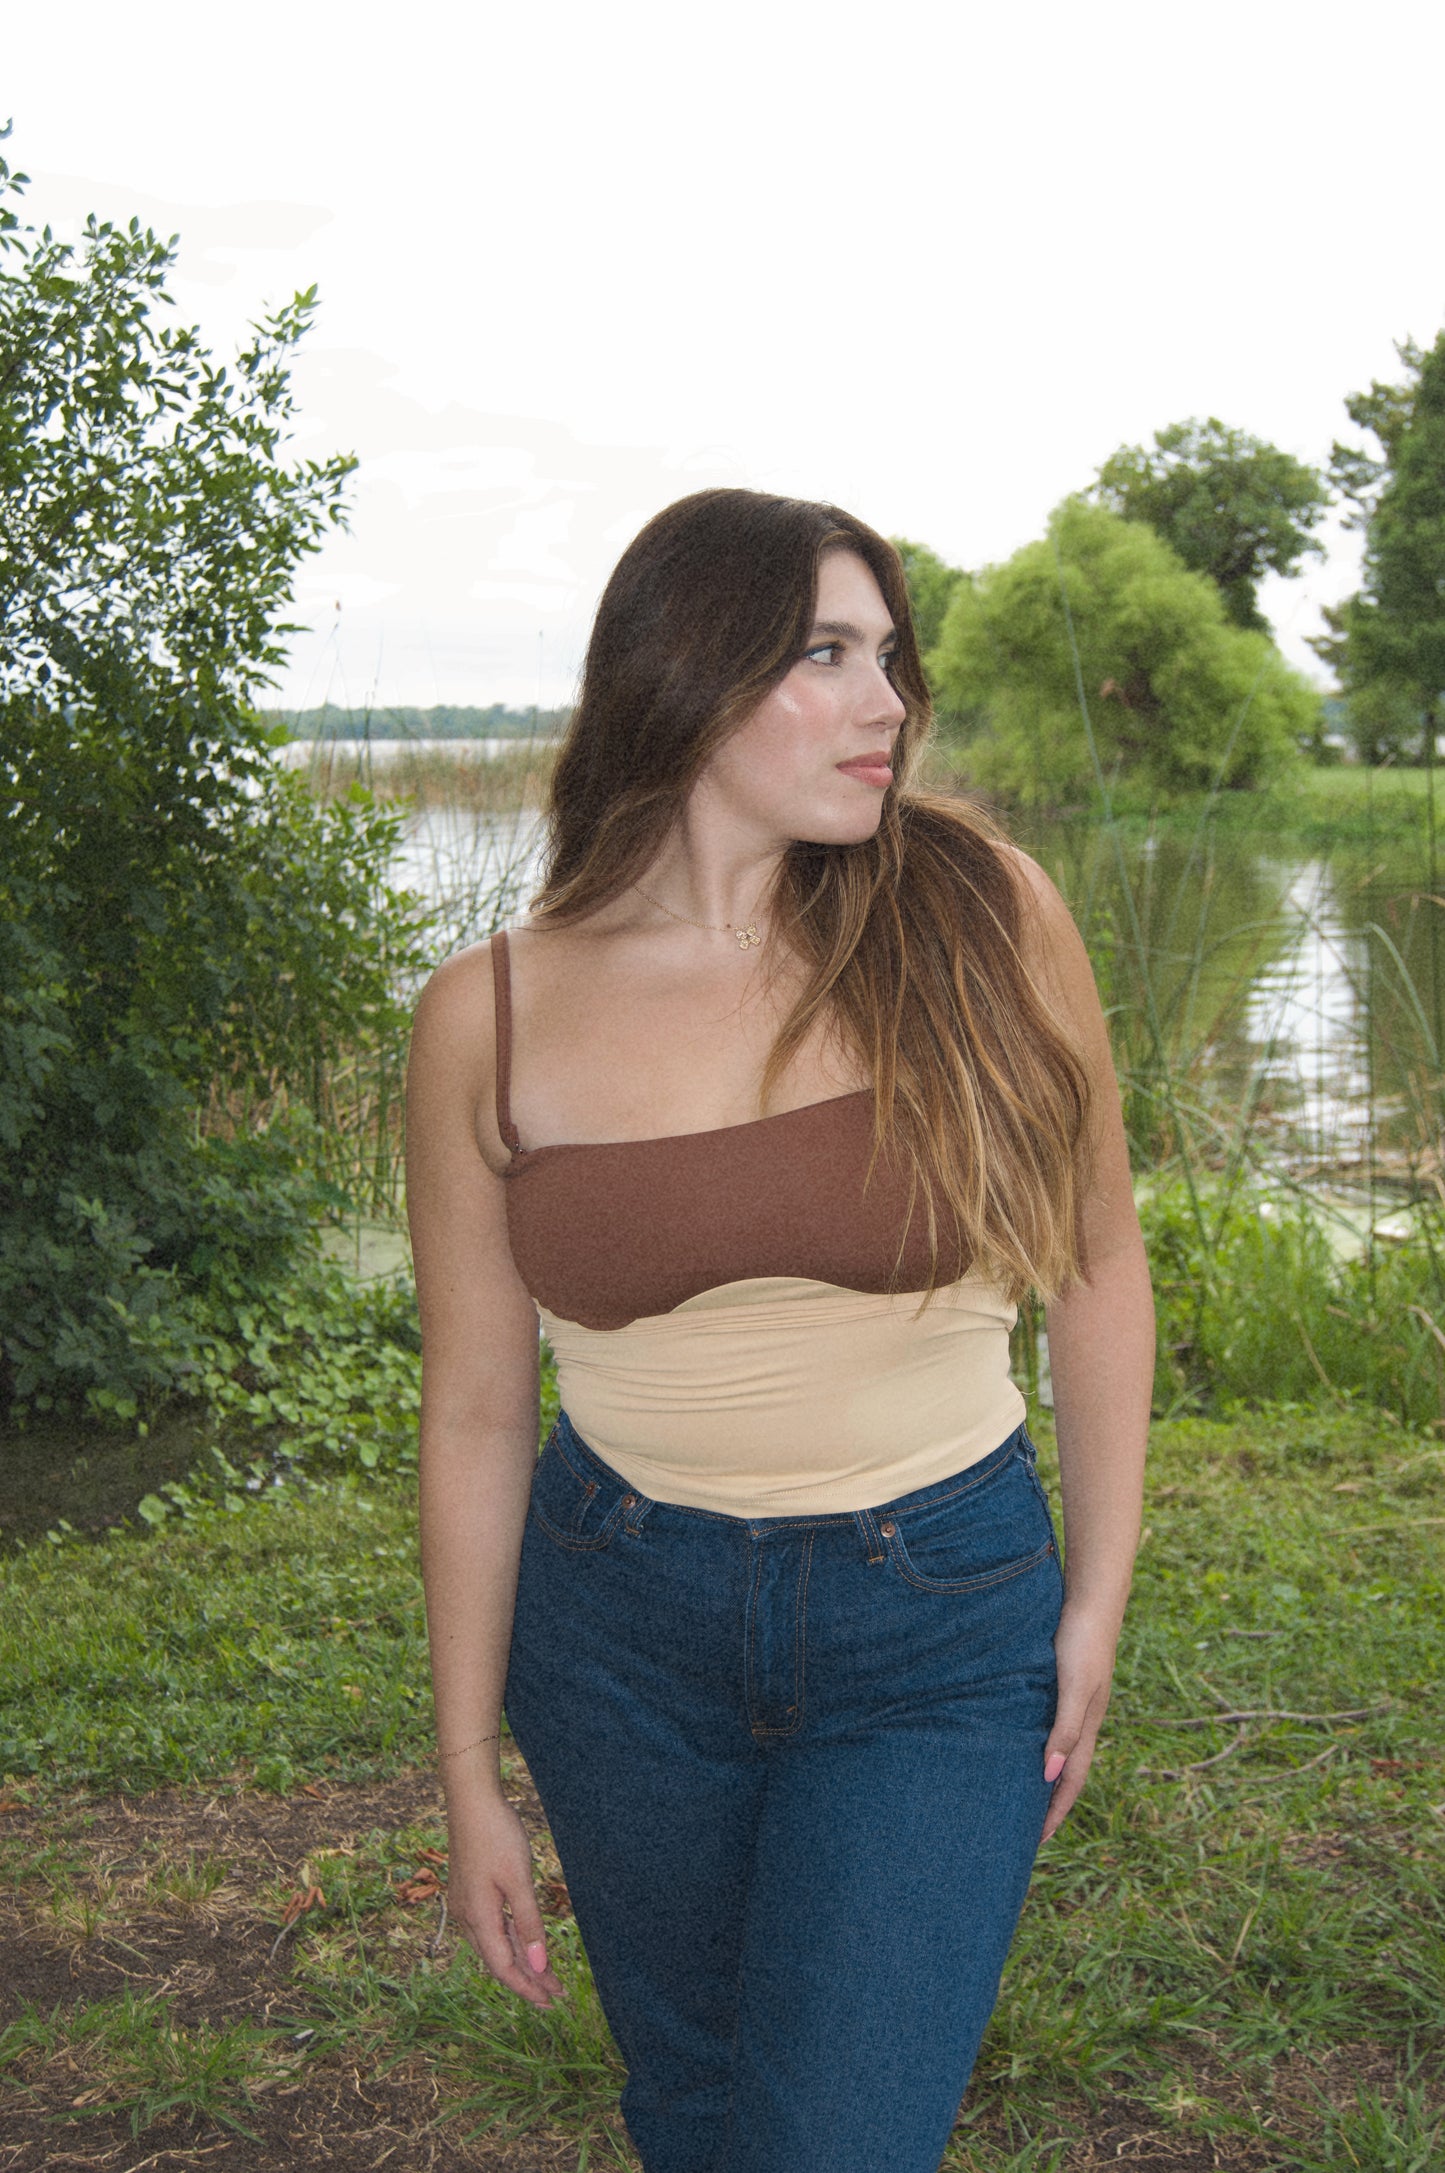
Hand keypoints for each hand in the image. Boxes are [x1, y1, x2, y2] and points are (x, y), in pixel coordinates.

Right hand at [444, 1793, 565, 2008]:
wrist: (472, 1800)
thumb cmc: (497, 1834)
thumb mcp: (519, 1879)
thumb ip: (529, 1924)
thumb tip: (539, 1966)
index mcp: (478, 1918)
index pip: (504, 1968)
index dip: (527, 1988)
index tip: (551, 2002)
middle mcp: (468, 1918)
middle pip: (500, 1961)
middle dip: (528, 1980)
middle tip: (556, 1996)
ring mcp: (466, 1905)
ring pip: (496, 1946)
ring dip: (522, 1962)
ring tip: (546, 1977)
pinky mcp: (470, 1893)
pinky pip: (493, 1928)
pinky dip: (512, 1941)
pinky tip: (525, 1945)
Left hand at [1039, 1602, 1118, 1841]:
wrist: (1091, 1595)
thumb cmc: (1082, 1640)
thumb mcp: (1074, 1687)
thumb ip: (1064, 1729)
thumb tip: (1049, 1775)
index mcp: (1087, 1725)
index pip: (1070, 1781)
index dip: (1055, 1812)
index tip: (1036, 1841)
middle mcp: (1081, 1717)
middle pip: (1064, 1770)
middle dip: (1047, 1800)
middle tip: (1022, 1826)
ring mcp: (1072, 1700)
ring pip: (1056, 1746)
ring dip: (1041, 1771)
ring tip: (1015, 1790)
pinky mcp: (1060, 1681)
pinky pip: (1047, 1722)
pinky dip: (1035, 1740)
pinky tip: (1016, 1737)